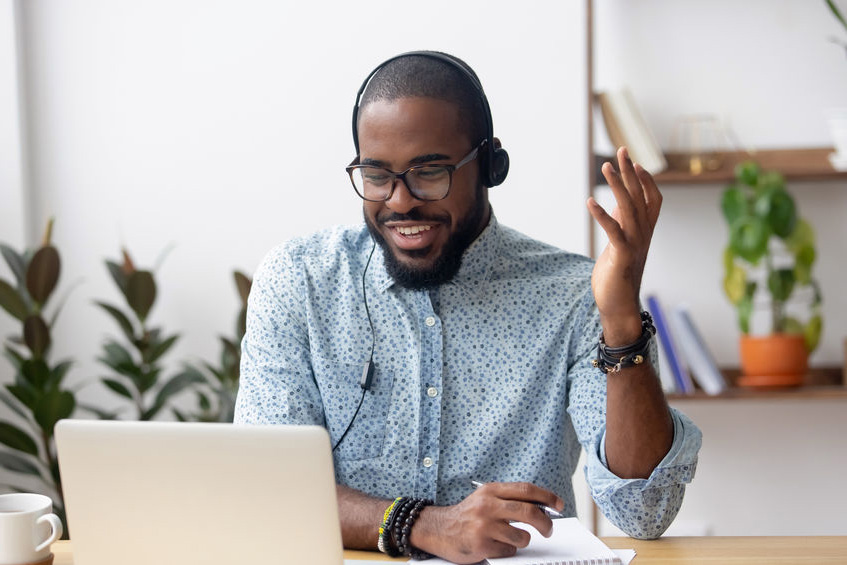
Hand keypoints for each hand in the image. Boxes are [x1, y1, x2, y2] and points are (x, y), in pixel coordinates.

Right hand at [409, 482, 563, 563]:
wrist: (438, 529)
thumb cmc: (467, 515)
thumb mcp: (486, 498)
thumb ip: (509, 498)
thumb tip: (542, 506)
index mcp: (491, 490)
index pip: (527, 490)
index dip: (547, 497)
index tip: (558, 505)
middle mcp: (488, 506)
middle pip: (530, 513)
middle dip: (545, 523)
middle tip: (548, 530)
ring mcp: (484, 526)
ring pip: (522, 537)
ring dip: (523, 541)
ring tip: (513, 539)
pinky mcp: (481, 544)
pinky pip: (509, 551)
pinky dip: (508, 550)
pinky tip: (496, 545)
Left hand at [587, 147, 662, 345]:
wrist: (619, 306)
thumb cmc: (618, 276)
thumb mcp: (621, 246)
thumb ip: (622, 226)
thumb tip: (617, 207)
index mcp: (645, 232)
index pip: (652, 199)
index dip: (646, 180)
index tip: (634, 162)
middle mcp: (644, 234)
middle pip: (640, 196)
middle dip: (630, 172)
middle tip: (621, 150)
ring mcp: (635, 244)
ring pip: (628, 208)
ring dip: (617, 185)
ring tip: (606, 167)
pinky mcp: (622, 255)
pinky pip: (613, 231)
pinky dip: (602, 216)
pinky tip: (590, 202)